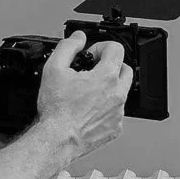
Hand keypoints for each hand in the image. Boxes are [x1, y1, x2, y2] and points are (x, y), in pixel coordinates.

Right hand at [34, 31, 131, 155]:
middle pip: (125, 69)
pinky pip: (117, 112)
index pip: (116, 49)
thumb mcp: (54, 69)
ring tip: (88, 93)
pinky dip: (106, 108)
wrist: (57, 139)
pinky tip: (89, 110)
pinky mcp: (116, 128)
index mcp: (106, 77)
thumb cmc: (56, 109)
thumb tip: (78, 38)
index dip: (101, 47)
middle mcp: (117, 94)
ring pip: (121, 92)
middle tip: (93, 72)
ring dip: (109, 88)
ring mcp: (118, 112)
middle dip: (110, 66)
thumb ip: (68, 47)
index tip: (91, 56)